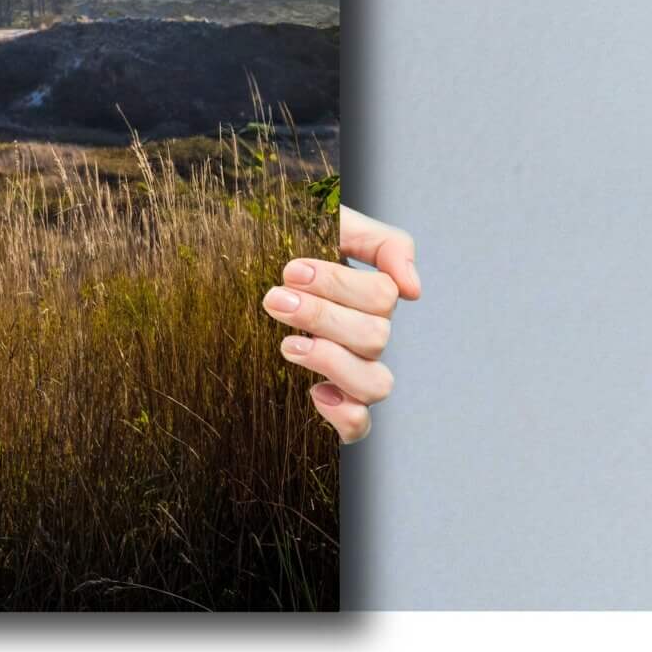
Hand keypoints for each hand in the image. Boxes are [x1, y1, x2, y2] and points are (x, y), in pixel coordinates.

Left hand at [263, 204, 419, 443]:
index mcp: (369, 297)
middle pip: (375, 337)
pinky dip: (344, 414)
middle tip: (275, 300)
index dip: (339, 283)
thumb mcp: (332, 225)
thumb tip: (413, 289)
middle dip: (321, 316)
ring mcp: (352, 374)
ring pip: (376, 384)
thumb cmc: (286, 248)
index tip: (291, 270)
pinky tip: (314, 392)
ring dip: (332, 362)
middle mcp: (367, 338)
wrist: (237, 275)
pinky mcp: (332, 406)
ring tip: (288, 345)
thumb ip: (381, 242)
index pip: (383, 295)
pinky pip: (359, 426)